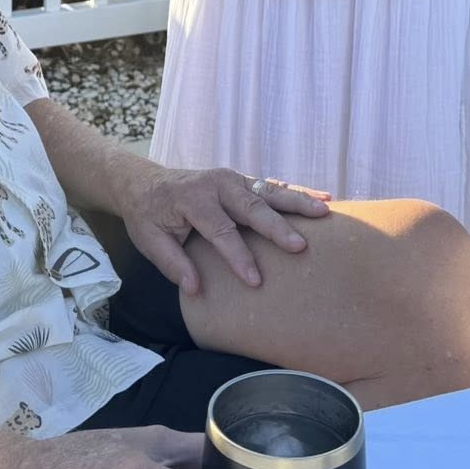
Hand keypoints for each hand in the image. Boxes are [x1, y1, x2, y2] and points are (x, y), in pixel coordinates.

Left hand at [113, 161, 330, 293]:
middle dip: (277, 227)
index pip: (219, 230)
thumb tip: (195, 289)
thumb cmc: (148, 216)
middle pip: (251, 207)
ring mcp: (232, 179)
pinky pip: (272, 187)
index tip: (255, 281)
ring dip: (298, 202)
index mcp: (191, 199)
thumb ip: (172, 264)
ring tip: (325, 212)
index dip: (237, 257)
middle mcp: (216, 184)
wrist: (144, 183)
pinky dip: (298, 193)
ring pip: (269, 191)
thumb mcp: (149, 241)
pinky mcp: (242, 181)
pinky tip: (324, 200)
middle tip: (299, 246)